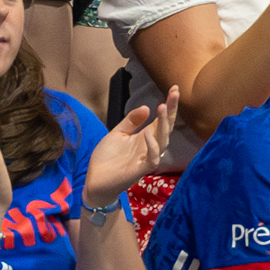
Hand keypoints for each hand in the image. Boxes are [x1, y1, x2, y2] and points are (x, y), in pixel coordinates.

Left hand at [85, 88, 178, 204]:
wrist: (95, 180)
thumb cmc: (108, 158)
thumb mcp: (118, 133)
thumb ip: (132, 121)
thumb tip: (147, 107)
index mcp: (145, 138)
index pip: (161, 120)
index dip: (169, 106)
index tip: (174, 89)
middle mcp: (149, 147)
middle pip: (166, 128)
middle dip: (171, 111)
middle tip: (174, 93)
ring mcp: (145, 159)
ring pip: (162, 142)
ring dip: (163, 125)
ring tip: (162, 107)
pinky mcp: (139, 170)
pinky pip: (152, 159)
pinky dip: (153, 147)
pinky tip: (149, 134)